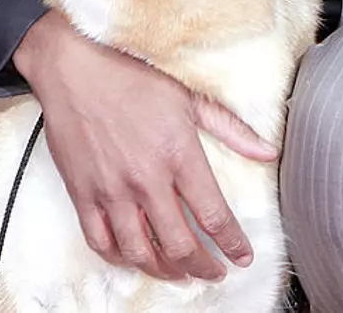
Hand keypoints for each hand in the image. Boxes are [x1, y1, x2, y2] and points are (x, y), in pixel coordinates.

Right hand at [13, 11, 277, 282]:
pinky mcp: (83, 195)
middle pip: (179, 244)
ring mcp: (112, 191)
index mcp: (178, 154)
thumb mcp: (189, 97)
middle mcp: (146, 179)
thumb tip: (268, 152)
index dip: (232, 243)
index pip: (213, 215)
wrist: (74, 69)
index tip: (242, 257)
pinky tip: (135, 259)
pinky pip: (101, 242)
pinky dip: (121, 258)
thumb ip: (231, 129)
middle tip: (215, 271)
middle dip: (203, 267)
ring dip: (165, 270)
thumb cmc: (132, 77)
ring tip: (181, 274)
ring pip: (140, 252)